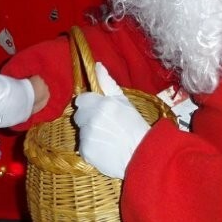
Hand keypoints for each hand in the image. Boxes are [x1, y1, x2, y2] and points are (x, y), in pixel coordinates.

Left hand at [73, 63, 149, 178]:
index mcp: (102, 104)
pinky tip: (104, 148)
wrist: (142, 156)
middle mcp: (92, 119)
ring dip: (90, 132)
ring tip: (107, 137)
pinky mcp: (85, 151)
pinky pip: (82, 146)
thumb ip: (108, 83)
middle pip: (79, 115)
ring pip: (81, 130)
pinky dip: (90, 147)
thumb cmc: (136, 127)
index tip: (98, 109)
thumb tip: (97, 66)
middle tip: (104, 124)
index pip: (81, 99)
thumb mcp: (125, 101)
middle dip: (88, 118)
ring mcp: (87, 136)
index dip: (89, 104)